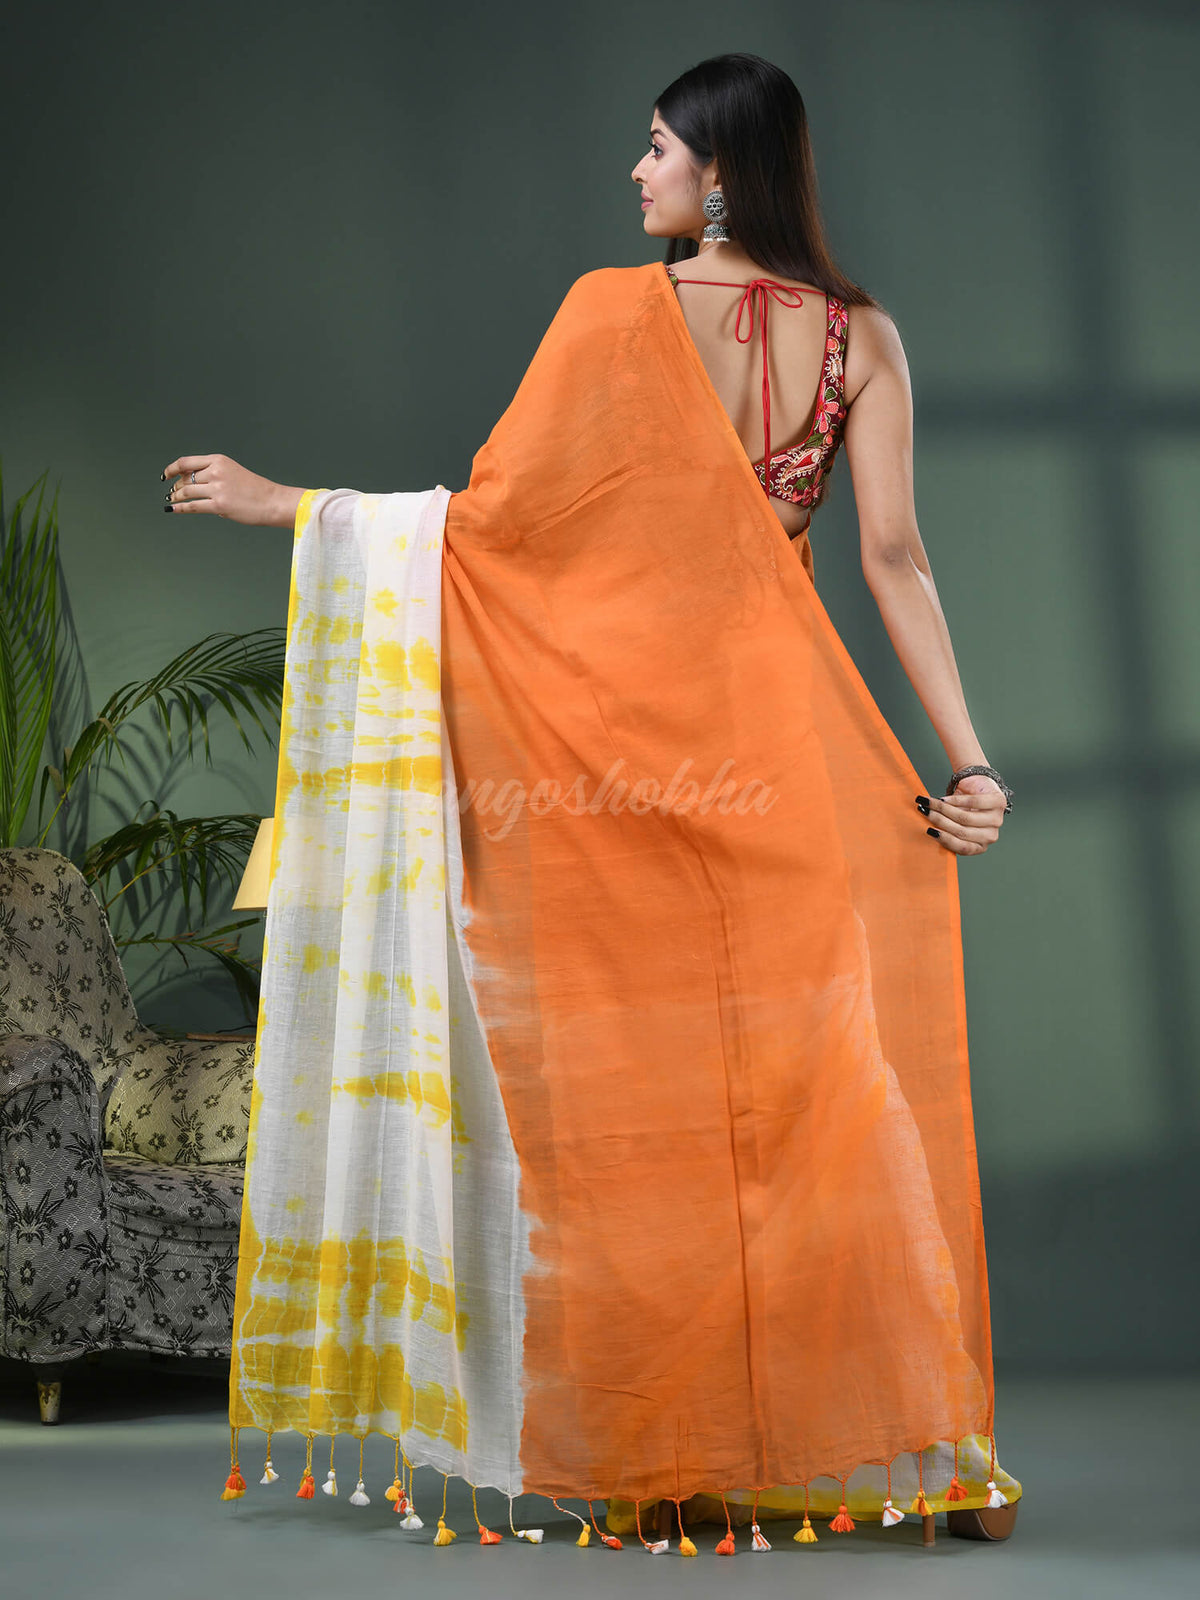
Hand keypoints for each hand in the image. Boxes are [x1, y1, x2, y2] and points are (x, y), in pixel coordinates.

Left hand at [161, 454, 297, 526]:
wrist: (273, 501)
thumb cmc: (256, 489)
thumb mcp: (233, 472)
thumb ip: (213, 475)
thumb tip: (193, 485)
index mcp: (219, 460)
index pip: (187, 462)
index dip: (172, 469)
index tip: (166, 475)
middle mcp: (216, 471)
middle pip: (185, 478)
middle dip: (176, 486)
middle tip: (173, 492)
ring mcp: (217, 488)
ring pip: (186, 492)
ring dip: (176, 497)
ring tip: (173, 500)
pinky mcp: (219, 505)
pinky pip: (193, 506)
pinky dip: (180, 508)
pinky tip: (173, 509)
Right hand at [917, 772, 1006, 856]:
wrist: (977, 786)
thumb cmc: (963, 808)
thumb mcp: (953, 824)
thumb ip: (945, 831)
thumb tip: (929, 832)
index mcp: (980, 846)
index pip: (963, 848)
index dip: (945, 839)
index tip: (929, 830)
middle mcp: (991, 836)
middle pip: (962, 832)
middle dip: (940, 821)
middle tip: (925, 812)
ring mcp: (997, 820)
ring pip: (965, 818)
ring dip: (944, 809)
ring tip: (930, 803)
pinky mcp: (999, 802)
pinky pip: (973, 803)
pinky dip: (956, 800)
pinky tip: (945, 798)